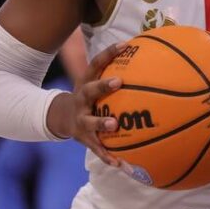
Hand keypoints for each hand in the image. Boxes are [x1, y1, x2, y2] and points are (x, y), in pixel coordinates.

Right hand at [46, 41, 125, 166]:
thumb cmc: (89, 97)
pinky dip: (107, 156)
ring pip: (89, 122)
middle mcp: (81, 99)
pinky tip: (121, 164)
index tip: (125, 44)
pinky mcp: (83, 138)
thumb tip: (148, 58)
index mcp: (86, 83)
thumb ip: (116, 72)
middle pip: (89, 90)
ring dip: (101, 123)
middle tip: (119, 81)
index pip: (96, 63)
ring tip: (113, 125)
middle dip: (103, 86)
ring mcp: (80, 119)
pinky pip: (96, 148)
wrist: (61, 118)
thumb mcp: (95, 83)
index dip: (109, 53)